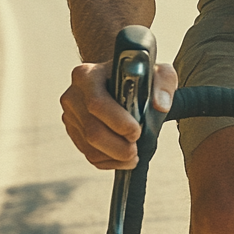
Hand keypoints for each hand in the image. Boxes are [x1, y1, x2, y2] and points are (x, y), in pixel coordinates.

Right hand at [60, 59, 177, 169]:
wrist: (120, 79)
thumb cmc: (139, 75)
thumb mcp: (157, 72)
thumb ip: (163, 84)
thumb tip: (160, 106)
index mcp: (88, 75)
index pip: (97, 104)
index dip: (118, 123)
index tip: (137, 132)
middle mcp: (74, 95)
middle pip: (92, 131)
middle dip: (118, 147)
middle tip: (136, 151)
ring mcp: (70, 115)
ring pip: (89, 147)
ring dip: (115, 157)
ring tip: (133, 155)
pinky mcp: (73, 131)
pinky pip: (88, 154)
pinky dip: (108, 161)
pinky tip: (122, 157)